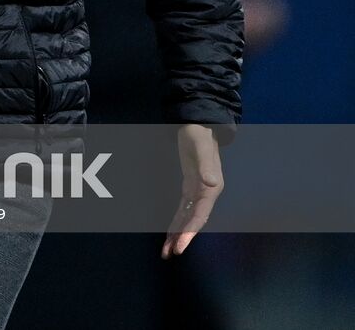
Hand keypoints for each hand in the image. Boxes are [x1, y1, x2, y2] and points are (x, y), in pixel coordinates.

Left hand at [162, 123, 223, 258]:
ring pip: (187, 218)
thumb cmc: (200, 136)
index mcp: (211, 189)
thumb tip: (210, 183)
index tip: (180, 246)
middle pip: (193, 221)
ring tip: (167, 251)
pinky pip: (183, 210)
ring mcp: (198, 192)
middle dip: (182, 238)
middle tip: (170, 254)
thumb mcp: (201, 148)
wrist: (199, 125)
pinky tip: (170, 233)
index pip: (199, 216)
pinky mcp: (190, 187)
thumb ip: (206, 165)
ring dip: (177, 233)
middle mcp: (206, 194)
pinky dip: (177, 221)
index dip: (190, 232)